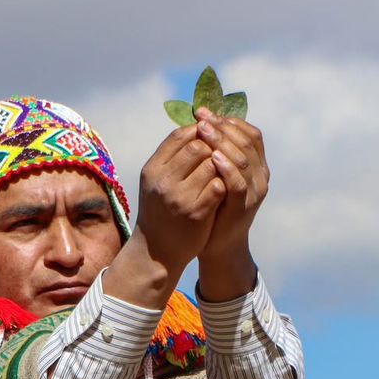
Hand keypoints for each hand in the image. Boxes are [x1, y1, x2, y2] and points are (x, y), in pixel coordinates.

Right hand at [116, 121, 225, 272]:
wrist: (157, 251)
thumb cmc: (159, 211)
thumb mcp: (156, 182)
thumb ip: (171, 157)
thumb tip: (196, 126)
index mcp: (152, 169)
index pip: (179, 135)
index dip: (198, 131)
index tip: (209, 135)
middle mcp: (163, 181)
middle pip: (198, 146)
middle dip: (213, 146)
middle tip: (220, 153)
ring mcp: (180, 198)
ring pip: (212, 164)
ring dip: (222, 164)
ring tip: (224, 169)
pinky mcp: (197, 213)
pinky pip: (219, 186)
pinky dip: (225, 183)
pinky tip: (225, 187)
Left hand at [194, 108, 267, 299]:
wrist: (217, 244)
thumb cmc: (214, 206)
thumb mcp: (218, 176)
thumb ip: (217, 153)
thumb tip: (202, 121)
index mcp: (258, 166)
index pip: (251, 134)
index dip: (229, 120)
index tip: (206, 113)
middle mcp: (261, 177)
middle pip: (247, 142)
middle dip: (223, 127)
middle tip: (202, 118)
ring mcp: (255, 193)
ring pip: (244, 159)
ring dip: (222, 142)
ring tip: (203, 130)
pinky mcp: (243, 208)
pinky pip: (238, 183)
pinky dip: (227, 168)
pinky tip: (212, 157)